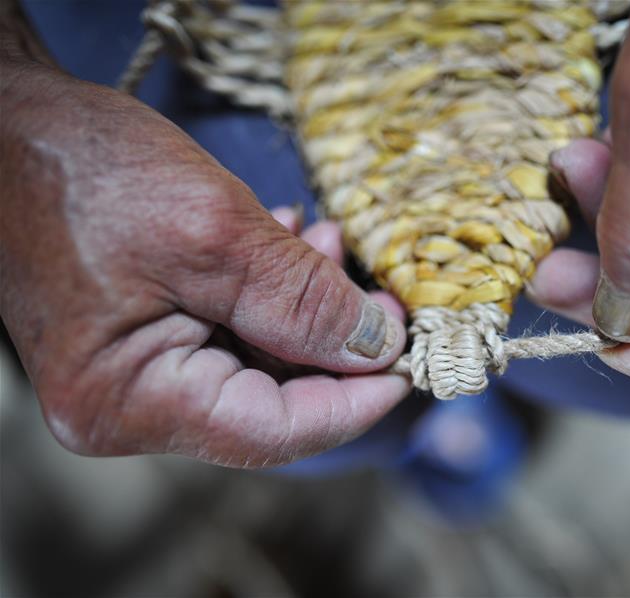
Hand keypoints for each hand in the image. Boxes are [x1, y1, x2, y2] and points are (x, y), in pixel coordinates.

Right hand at [0, 64, 408, 466]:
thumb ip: (302, 301)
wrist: (9, 124)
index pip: (272, 432)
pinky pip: (228, 334)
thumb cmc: (82, 169)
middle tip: (381, 294)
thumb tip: (377, 347)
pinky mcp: (143, 337)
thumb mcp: (213, 233)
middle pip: (269, 400)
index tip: (410, 363)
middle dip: (334, 345)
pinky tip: (290, 245)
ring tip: (328, 244)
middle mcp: (127, 404)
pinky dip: (269, 296)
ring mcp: (133, 373)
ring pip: (256, 364)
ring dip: (305, 311)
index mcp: (129, 400)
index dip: (354, 402)